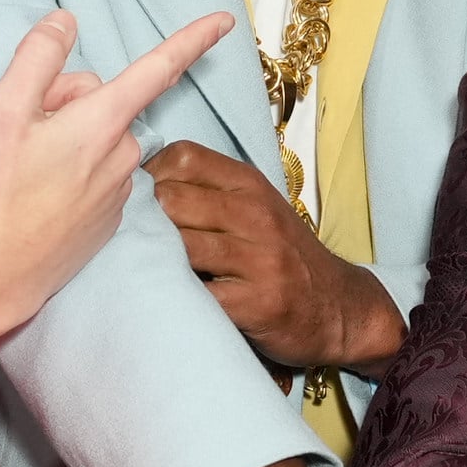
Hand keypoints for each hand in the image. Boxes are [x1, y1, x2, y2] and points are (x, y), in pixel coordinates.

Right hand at [0, 10, 232, 338]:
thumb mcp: (2, 111)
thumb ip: (38, 57)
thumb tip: (65, 22)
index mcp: (102, 122)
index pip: (158, 68)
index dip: (193, 39)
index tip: (225, 20)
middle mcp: (122, 153)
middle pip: (102, 100)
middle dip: (63, 101)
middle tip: (17, 127)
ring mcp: (119, 189)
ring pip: (98, 137)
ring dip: (66, 138)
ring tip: (22, 164)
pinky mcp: (110, 218)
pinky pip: (97, 173)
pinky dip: (71, 171)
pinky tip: (38, 192)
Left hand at [145, 140, 404, 375]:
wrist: (338, 308)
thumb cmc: (282, 256)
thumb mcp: (255, 209)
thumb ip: (207, 193)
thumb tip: (135, 187)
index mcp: (249, 184)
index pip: (181, 157)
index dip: (148, 176)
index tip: (136, 202)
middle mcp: (255, 214)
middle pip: (170, 199)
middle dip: (141, 220)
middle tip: (128, 242)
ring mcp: (258, 259)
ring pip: (178, 244)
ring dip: (152, 259)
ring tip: (143, 270)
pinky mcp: (257, 303)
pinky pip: (197, 293)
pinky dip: (174, 296)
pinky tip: (167, 298)